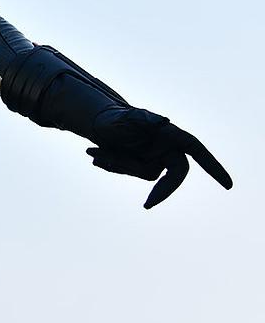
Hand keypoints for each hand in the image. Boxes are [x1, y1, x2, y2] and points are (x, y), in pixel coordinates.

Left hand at [85, 107, 232, 208]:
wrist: (97, 123)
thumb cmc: (114, 117)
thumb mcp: (126, 117)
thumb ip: (144, 118)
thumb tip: (163, 121)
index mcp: (171, 136)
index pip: (197, 152)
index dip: (213, 167)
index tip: (228, 185)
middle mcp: (166, 150)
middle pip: (173, 176)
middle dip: (161, 190)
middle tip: (148, 205)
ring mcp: (153, 160)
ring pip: (142, 174)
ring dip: (117, 164)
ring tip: (93, 150)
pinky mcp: (140, 166)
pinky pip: (129, 174)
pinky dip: (111, 166)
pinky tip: (94, 155)